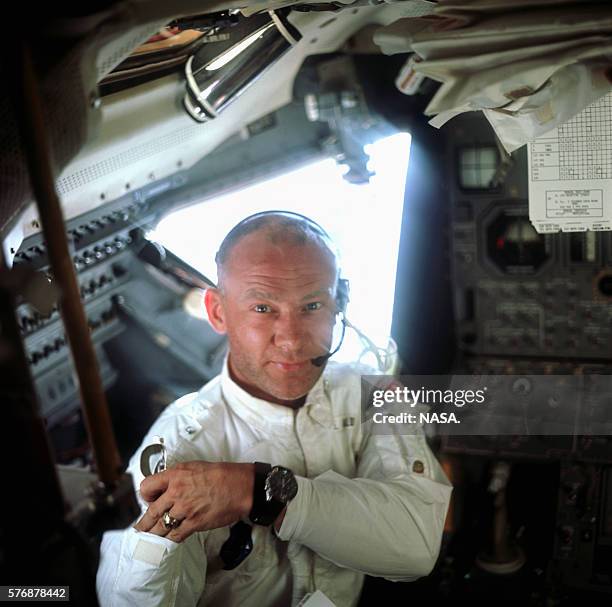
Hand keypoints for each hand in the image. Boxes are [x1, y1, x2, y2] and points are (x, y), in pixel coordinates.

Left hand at [134, 461, 253, 542]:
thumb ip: (177, 477)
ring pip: (161, 526)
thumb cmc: (221, 474)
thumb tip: (167, 487)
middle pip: (152, 511)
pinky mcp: (194, 523)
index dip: (146, 495)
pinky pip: (175, 535)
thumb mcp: (194, 466)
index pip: (147, 487)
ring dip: (154, 534)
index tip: (149, 500)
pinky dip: (170, 539)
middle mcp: (176, 492)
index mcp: (175, 475)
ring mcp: (184, 509)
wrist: (240, 486)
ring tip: (149, 538)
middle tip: (140, 527)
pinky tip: (167, 540)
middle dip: (144, 522)